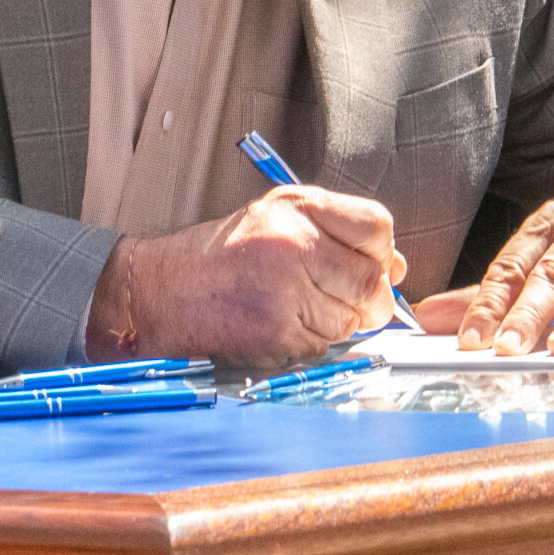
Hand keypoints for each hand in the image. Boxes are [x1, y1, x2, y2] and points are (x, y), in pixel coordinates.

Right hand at [83, 185, 407, 368]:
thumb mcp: (276, 222)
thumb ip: (335, 235)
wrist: (156, 294)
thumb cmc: (217, 259)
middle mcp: (295, 242)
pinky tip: (280, 328)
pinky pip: (323, 347)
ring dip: (335, 326)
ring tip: (296, 312)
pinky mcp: (277, 330)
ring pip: (351, 320)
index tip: (368, 265)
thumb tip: (397, 268)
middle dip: (366, 301)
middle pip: (371, 281)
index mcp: (298, 207)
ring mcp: (286, 289)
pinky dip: (310, 346)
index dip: (381, 253)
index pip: (377, 228)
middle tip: (337, 302)